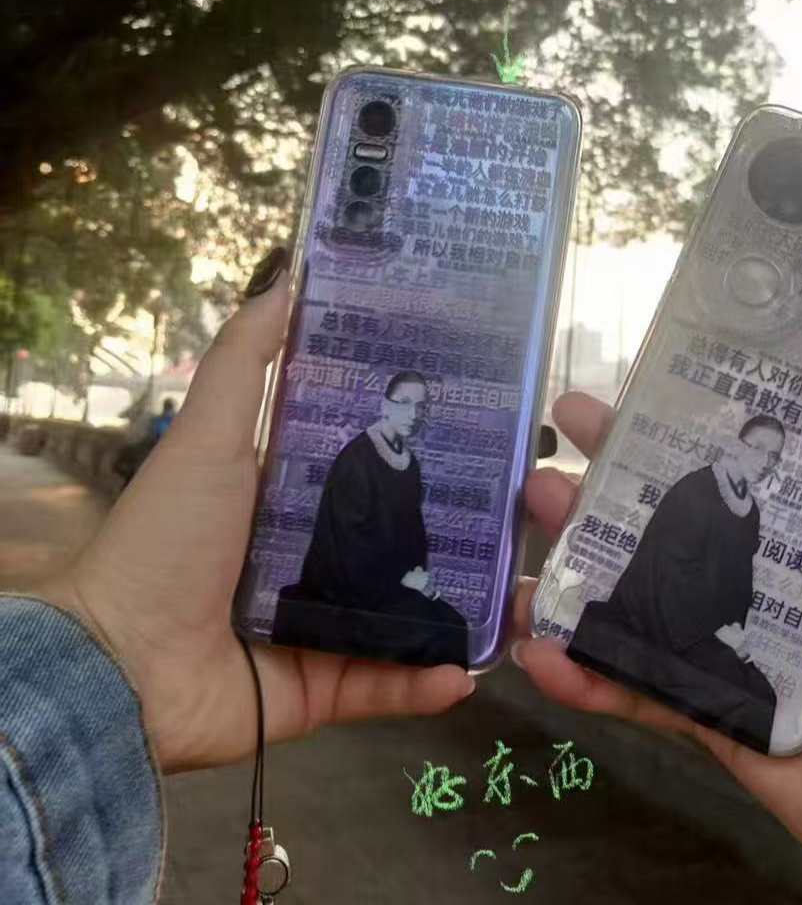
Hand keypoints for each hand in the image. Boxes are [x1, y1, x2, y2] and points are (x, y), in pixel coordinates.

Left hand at [30, 264, 474, 773]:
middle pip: (400, 539)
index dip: (421, 445)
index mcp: (292, 499)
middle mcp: (314, 559)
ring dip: (461, 610)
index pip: (372, 465)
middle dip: (460, 530)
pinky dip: (428, 681)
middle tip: (523, 511)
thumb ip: (245, 362)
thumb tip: (287, 275)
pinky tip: (470, 669)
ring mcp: (323, 626)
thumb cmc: (166, 541)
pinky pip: (388, 683)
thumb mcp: (207, 438)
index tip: (482, 420)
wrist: (117, 668)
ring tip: (521, 596)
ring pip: (408, 613)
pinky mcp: (324, 688)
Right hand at [515, 391, 801, 904]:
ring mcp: (731, 656)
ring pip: (637, 610)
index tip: (620, 400)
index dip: (670, 440)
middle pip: (664, 537)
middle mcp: (762, 592)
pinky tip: (544, 659)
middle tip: (540, 474)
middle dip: (598, 504)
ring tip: (519, 569)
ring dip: (573, 588)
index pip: (727, 478)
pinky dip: (591, 681)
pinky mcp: (714, 719)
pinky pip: (643, 694)